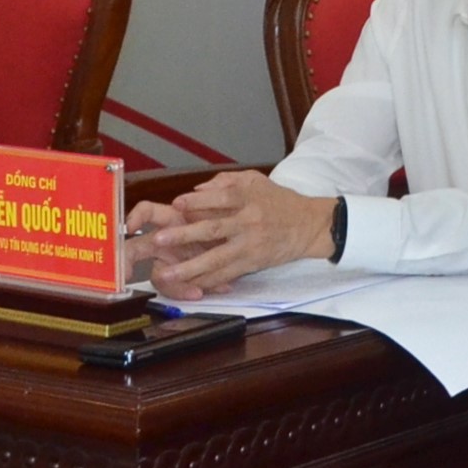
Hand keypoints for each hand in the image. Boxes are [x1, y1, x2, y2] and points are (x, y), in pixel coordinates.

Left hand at [124, 170, 335, 297]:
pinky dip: (207, 281)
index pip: (221, 198)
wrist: (308, 225)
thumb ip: (226, 182)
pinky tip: (188, 286)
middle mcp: (248, 222)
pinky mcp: (253, 263)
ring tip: (166, 273)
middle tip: (159, 240)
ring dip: (189, 268)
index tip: (176, 204)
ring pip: (216, 258)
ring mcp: (250, 245)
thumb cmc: (279, 201)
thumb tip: (196, 189)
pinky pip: (226, 274)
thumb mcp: (256, 181)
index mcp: (249, 198)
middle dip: (184, 236)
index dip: (198, 201)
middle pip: (213, 229)